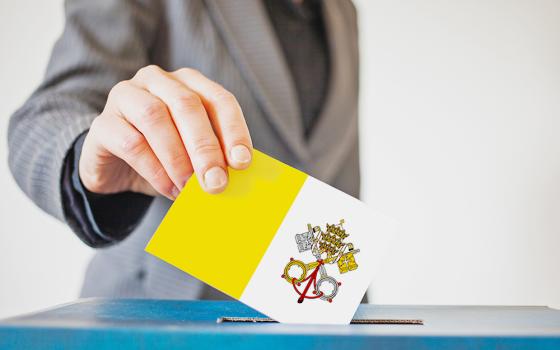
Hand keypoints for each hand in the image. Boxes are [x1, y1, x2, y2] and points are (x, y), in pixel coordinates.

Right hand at [79, 65, 251, 199]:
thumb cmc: (163, 157)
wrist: (116, 168)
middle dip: (205, 147)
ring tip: (189, 188)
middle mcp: (157, 81)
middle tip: (216, 182)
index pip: (219, 99)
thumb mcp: (194, 154)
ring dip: (177, 158)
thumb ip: (214, 156)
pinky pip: (130, 142)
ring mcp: (125, 97)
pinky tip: (168, 188)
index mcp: (188, 83)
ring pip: (155, 116)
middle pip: (187, 105)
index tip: (242, 163)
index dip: (234, 130)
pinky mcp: (102, 123)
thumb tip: (237, 173)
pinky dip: (154, 169)